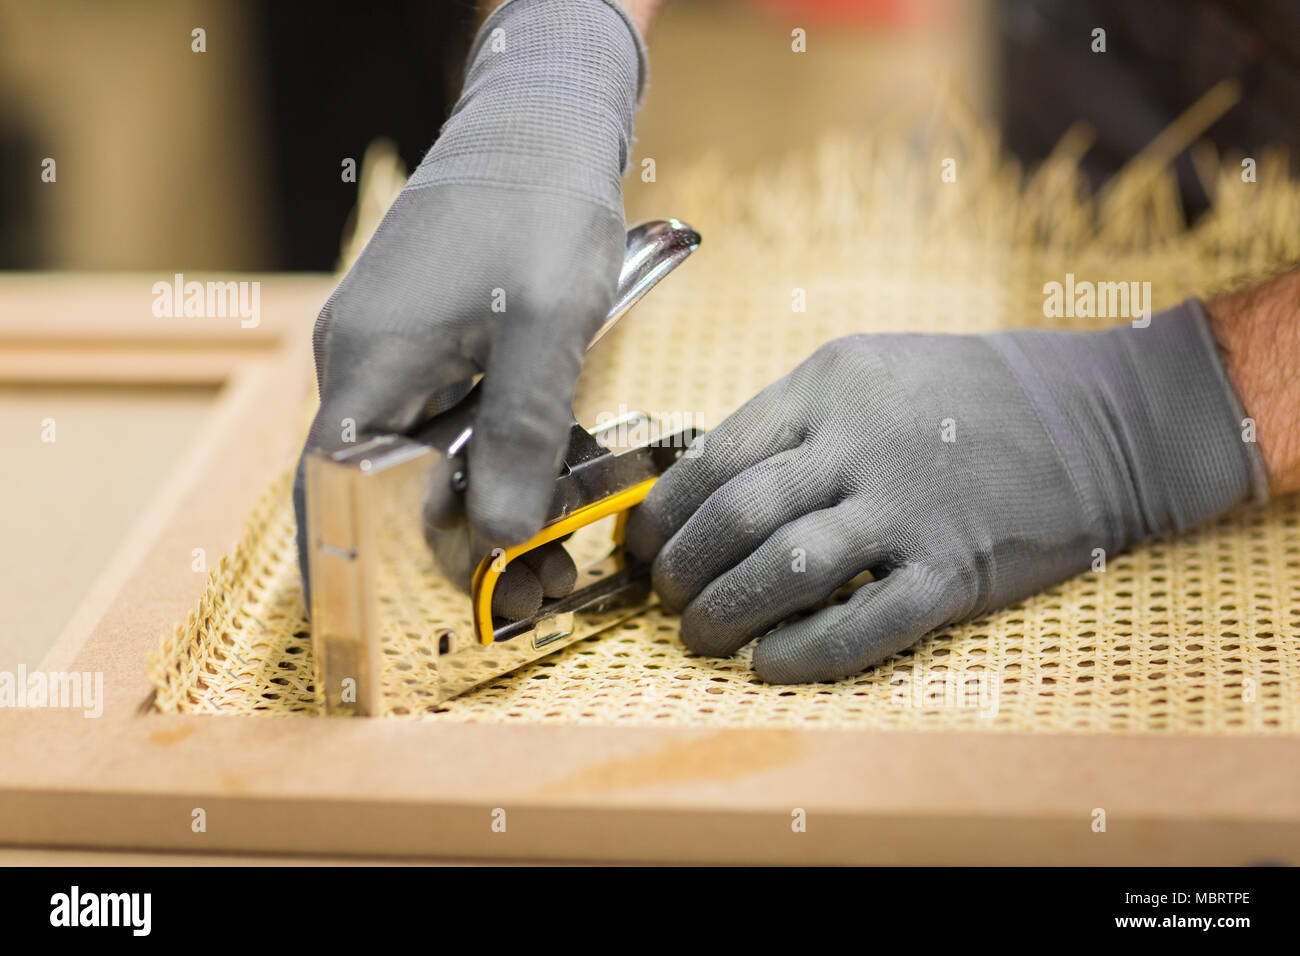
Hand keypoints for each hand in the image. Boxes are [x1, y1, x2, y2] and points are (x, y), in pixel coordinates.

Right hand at [293, 0, 646, 610]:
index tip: (418, 620)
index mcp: (371, 362)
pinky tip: (541, 488)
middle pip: (384, 486)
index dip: (364, 563)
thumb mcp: (550, 322)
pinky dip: (486, 463)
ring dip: (478, 509)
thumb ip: (523, 430)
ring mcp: (391, 350)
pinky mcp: (425, 341)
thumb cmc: (541, 207)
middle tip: (533, 593)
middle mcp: (363, 362)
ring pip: (419, 459)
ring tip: (550, 558)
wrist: (539, 123)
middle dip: (453, 547)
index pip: (334, 489)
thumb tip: (503, 536)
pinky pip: (442, 422)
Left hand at [626, 300, 1266, 682]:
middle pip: (739, 517)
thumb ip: (790, 420)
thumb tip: (701, 487)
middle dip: (684, 570)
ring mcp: (911, 509)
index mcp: (830, 386)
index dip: (663, 515)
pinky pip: (864, 624)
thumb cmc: (968, 393)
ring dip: (728, 612)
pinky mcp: (956, 571)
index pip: (715, 457)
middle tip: (666, 599)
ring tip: (701, 636)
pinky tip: (770, 665)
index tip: (643, 546)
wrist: (1101, 419)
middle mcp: (863, 444)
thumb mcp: (868, 370)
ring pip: (788, 570)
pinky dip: (805, 652)